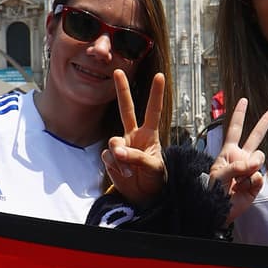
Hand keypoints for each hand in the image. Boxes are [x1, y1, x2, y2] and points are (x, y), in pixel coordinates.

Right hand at [101, 71, 165, 200]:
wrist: (143, 196)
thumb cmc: (155, 179)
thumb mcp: (154, 168)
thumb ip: (137, 157)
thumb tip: (117, 151)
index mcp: (150, 134)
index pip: (153, 111)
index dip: (156, 94)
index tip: (160, 76)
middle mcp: (134, 136)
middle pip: (126, 109)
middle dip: (122, 90)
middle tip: (118, 72)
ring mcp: (121, 145)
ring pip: (114, 140)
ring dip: (120, 155)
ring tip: (129, 169)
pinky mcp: (111, 157)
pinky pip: (108, 156)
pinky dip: (115, 165)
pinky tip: (124, 173)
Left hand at [208, 98, 267, 223]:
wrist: (217, 210)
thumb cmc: (212, 191)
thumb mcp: (219, 174)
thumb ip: (236, 167)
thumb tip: (255, 164)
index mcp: (229, 152)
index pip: (235, 130)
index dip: (239, 115)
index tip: (244, 100)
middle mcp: (241, 158)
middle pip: (255, 137)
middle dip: (265, 122)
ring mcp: (250, 170)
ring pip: (259, 159)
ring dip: (249, 167)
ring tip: (238, 180)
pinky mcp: (256, 184)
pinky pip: (259, 177)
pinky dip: (251, 182)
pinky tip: (243, 188)